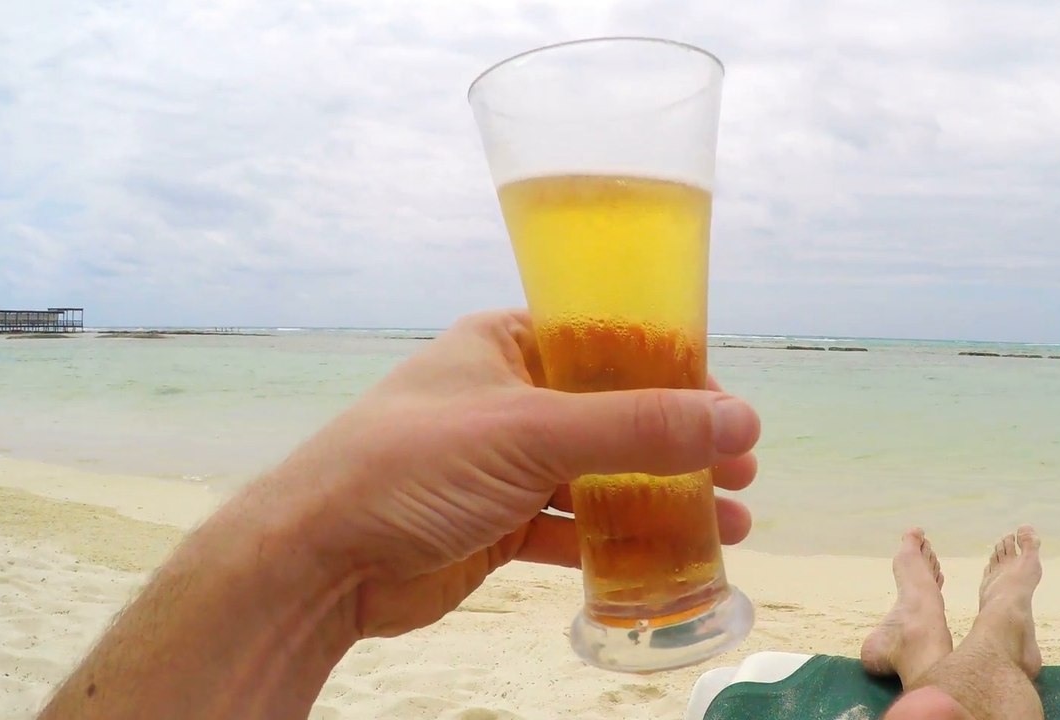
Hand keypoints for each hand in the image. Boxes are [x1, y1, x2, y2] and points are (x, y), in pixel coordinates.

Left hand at [262, 310, 760, 638]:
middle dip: (680, 446)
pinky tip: (666, 560)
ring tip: (730, 524)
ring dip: (660, 499)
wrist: (317, 561)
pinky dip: (617, 542)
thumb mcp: (531, 433)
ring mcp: (501, 464)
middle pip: (613, 414)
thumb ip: (637, 428)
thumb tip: (740, 421)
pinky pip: (571, 527)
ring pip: (598, 475)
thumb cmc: (412, 466)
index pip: (609, 343)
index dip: (676, 373)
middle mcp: (507, 397)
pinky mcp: (496, 523)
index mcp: (506, 343)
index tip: (730, 409)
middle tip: (742, 472)